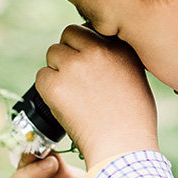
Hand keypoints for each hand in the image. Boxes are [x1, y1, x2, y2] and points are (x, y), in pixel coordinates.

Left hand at [35, 25, 158, 167]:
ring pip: (52, 54)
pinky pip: (41, 77)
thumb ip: (116, 59)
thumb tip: (94, 53)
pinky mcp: (55, 85)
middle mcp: (97, 50)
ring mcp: (74, 66)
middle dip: (68, 53)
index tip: (87, 64)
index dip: (84, 46)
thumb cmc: (134, 121)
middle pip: (68, 36)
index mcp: (119, 47)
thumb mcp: (135, 78)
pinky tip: (64, 106)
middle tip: (76, 80)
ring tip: (73, 96)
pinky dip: (48, 91)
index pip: (89, 30)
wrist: (123, 147)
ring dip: (57, 71)